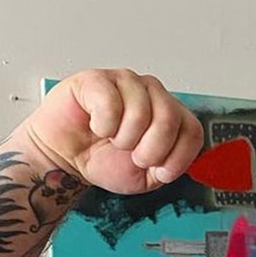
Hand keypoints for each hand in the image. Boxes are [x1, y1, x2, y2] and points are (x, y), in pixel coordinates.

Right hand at [24, 69, 203, 195]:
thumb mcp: (145, 177)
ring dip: (123, 139)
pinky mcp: (97, 80)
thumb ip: (169, 167)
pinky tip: (96, 126)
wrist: (63, 160)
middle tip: (130, 154)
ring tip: (111, 139)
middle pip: (170, 119)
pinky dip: (103, 125)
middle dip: (148, 150)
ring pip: (142, 112)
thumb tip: (176, 159)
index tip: (157, 169)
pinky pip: (111, 102)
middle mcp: (151, 93)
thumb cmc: (101, 160)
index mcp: (168, 113)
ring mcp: (126, 82)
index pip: (192, 130)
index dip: (176, 157)